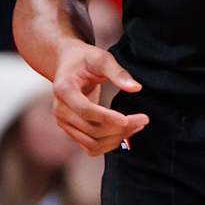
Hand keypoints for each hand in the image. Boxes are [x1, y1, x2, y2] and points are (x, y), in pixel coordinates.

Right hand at [50, 40, 147, 155]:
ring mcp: (64, 123)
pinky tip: (126, 131)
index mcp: (64, 90)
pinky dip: (110, 143)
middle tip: (144, 119)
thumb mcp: (101, 58)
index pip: (85, 110)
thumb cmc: (85, 59)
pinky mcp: (72, 130)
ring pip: (92, 143)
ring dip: (117, 138)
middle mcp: (60, 110)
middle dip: (120, 128)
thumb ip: (117, 72)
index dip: (107, 117)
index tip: (127, 119)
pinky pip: (91, 147)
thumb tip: (136, 88)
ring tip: (139, 124)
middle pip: (91, 129)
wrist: (67, 65)